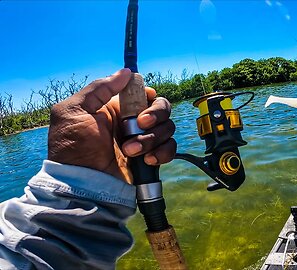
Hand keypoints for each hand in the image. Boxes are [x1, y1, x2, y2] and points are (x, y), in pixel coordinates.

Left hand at [48, 68, 175, 183]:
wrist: (83, 184)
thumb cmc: (73, 147)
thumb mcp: (73, 111)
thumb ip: (99, 88)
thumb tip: (126, 72)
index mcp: (115, 109)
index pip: (144, 94)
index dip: (149, 95)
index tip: (145, 99)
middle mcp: (132, 123)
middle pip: (162, 108)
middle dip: (155, 114)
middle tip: (142, 124)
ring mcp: (143, 141)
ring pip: (167, 128)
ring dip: (151, 138)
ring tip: (129, 151)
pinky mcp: (151, 159)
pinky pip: (170, 148)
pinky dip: (162, 153)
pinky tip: (147, 160)